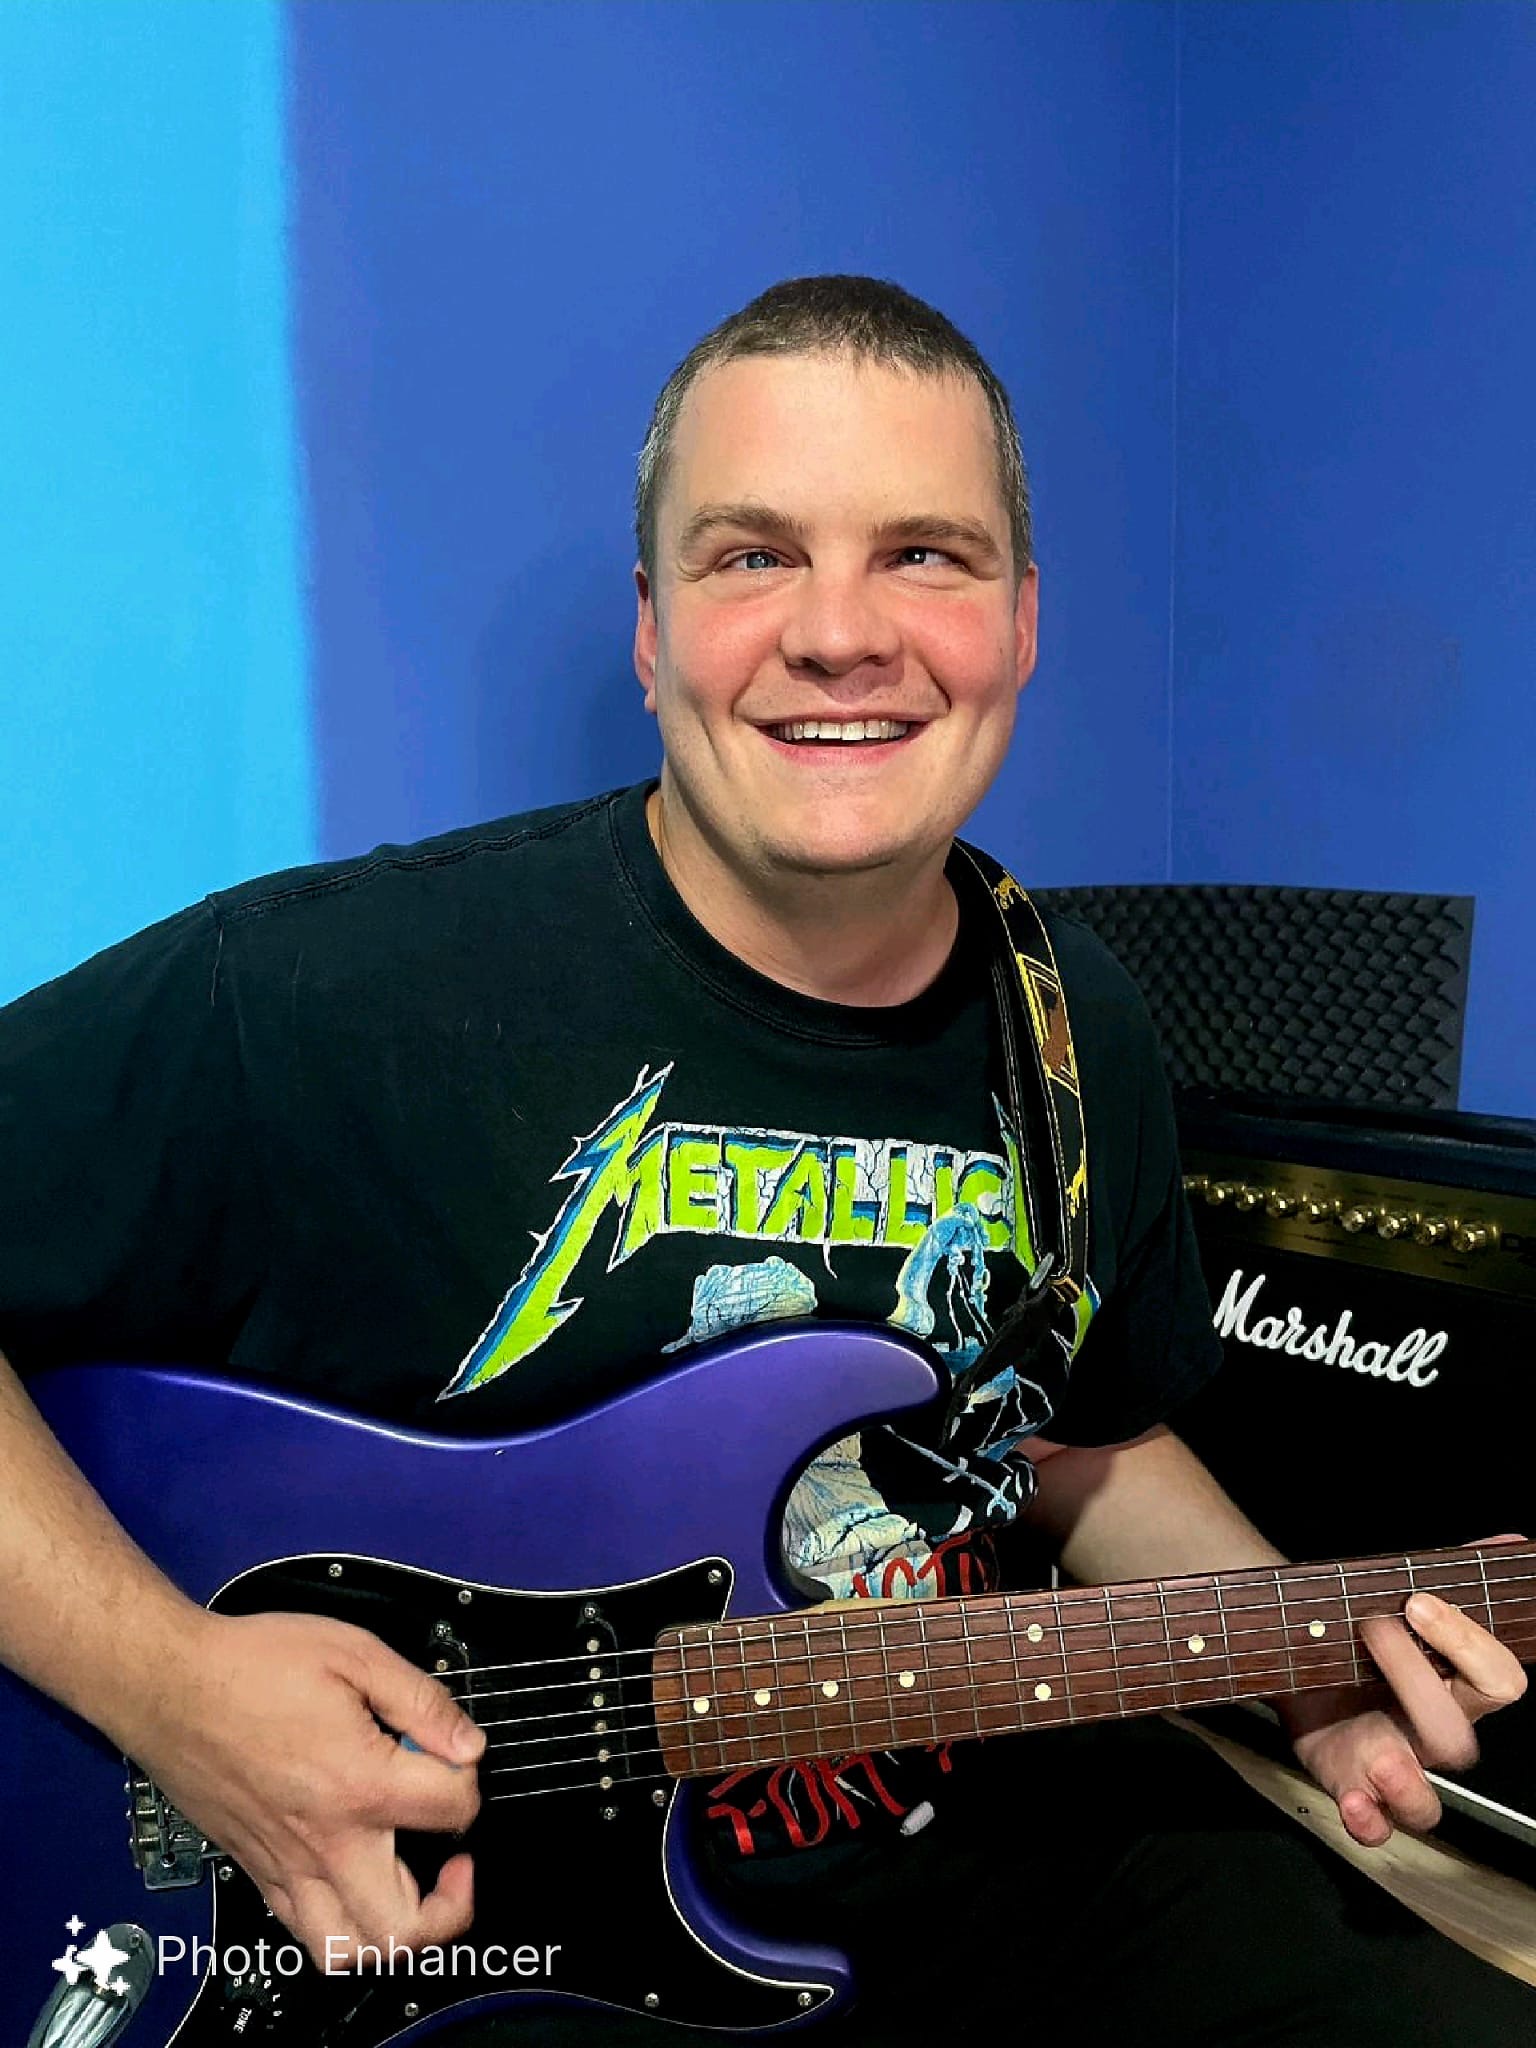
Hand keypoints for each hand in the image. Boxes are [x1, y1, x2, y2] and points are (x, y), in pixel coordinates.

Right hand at [120, 1608, 484, 1967]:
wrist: (170, 1685)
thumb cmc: (250, 1666)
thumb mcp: (355, 1654)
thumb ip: (422, 1702)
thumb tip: (466, 1743)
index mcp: (359, 1783)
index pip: (453, 1808)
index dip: (470, 1776)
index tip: (457, 1756)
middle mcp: (324, 1840)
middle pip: (405, 1926)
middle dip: (450, 1905)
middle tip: (456, 1864)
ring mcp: (286, 1865)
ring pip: (347, 1950)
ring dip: (394, 1934)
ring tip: (413, 1891)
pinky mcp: (257, 1870)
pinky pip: (303, 1930)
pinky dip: (341, 1924)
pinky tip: (357, 1880)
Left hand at [1282, 1537, 1528, 1847]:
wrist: (1302, 1659)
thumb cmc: (1364, 1637)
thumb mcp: (1401, 1594)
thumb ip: (1456, 1574)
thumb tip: (1513, 1542)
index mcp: (1455, 1686)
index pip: (1499, 1681)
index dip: (1469, 1644)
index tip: (1417, 1601)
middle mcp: (1432, 1733)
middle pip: (1456, 1736)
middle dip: (1418, 1685)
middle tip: (1372, 1628)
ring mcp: (1395, 1766)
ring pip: (1425, 1803)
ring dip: (1408, 1785)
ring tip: (1383, 1758)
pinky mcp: (1352, 1786)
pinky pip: (1375, 1825)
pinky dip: (1367, 1819)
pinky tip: (1354, 1800)